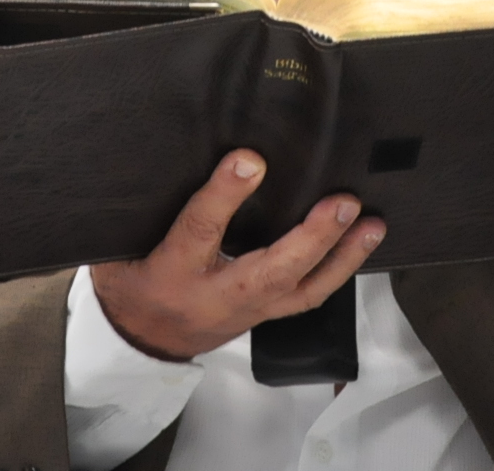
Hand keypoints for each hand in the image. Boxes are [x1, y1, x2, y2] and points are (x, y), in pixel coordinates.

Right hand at [89, 149, 385, 360]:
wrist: (142, 341)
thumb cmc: (132, 282)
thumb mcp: (120, 246)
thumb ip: (141, 209)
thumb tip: (154, 152)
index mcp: (174, 269)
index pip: (201, 229)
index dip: (225, 194)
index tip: (249, 160)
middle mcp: (218, 294)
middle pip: (273, 269)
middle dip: (312, 237)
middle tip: (342, 202)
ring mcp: (249, 309)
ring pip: (304, 289)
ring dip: (342, 257)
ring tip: (373, 225)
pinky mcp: (267, 313)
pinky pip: (308, 295)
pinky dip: (338, 271)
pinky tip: (361, 245)